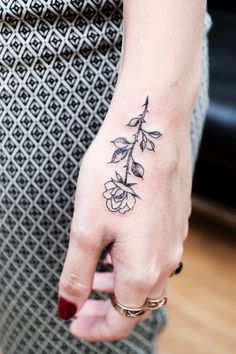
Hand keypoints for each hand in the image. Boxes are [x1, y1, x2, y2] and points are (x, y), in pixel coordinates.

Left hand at [57, 92, 191, 341]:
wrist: (151, 130)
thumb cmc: (117, 174)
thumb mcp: (87, 227)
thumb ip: (79, 272)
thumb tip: (70, 305)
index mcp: (143, 268)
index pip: (122, 320)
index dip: (97, 328)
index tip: (75, 323)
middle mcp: (166, 258)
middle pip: (137, 301)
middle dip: (108, 309)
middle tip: (81, 301)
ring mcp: (174, 237)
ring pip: (148, 277)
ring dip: (121, 284)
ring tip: (97, 274)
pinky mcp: (175, 218)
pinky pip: (156, 253)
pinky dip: (134, 260)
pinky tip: (119, 243)